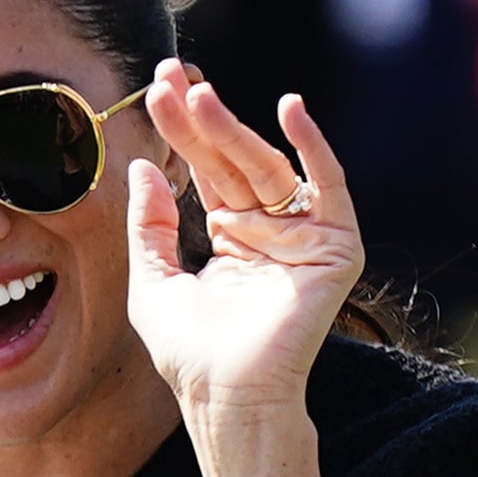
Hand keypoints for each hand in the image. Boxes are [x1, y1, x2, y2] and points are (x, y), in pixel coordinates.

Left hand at [119, 64, 365, 430]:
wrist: (228, 397)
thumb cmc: (190, 354)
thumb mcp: (153, 280)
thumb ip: (150, 225)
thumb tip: (143, 167)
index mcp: (231, 235)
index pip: (207, 170)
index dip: (182, 131)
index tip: (157, 88)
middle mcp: (269, 229)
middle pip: (233, 162)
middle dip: (201, 120)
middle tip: (170, 79)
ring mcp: (304, 236)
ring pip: (267, 168)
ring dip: (233, 129)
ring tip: (198, 97)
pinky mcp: (334, 246)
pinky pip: (327, 186)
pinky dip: (313, 147)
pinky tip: (291, 110)